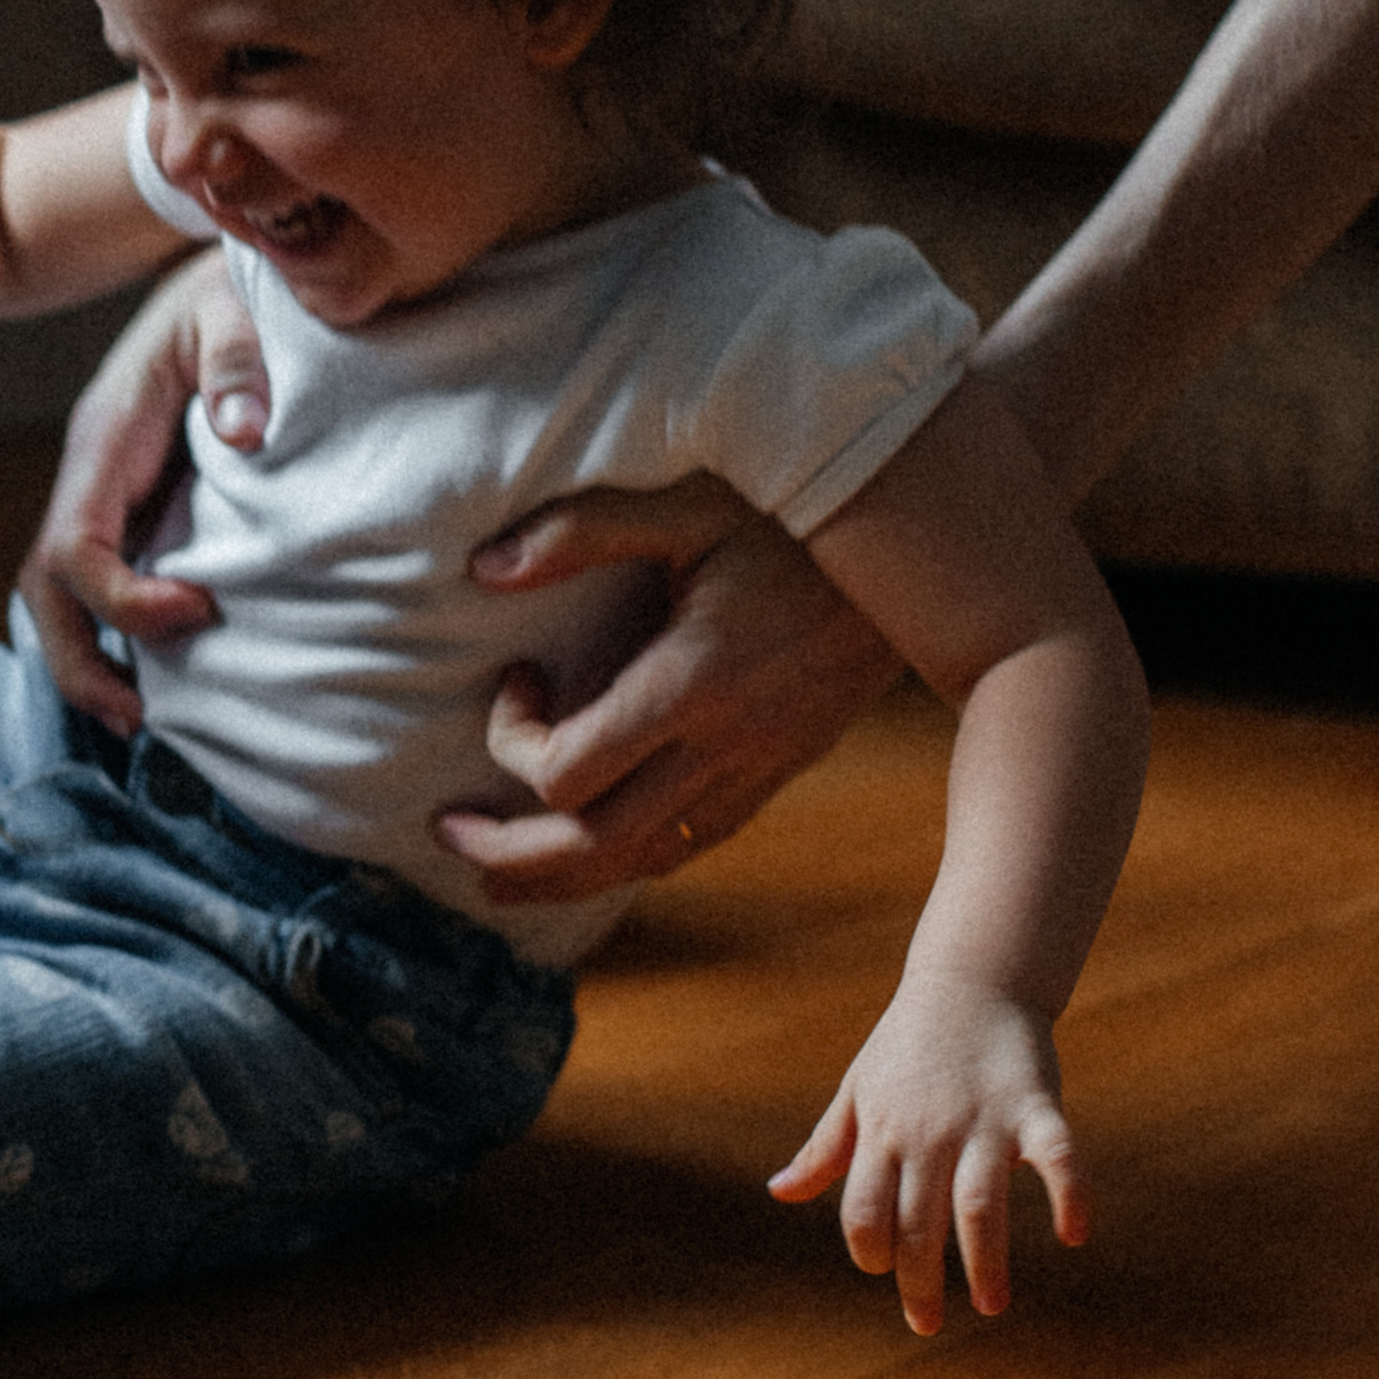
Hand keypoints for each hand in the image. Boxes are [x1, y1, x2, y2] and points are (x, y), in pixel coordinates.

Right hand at [18, 247, 268, 733]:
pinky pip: (106, 581)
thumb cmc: (230, 293)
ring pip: (63, 594)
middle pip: (45, 586)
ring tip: (149, 716)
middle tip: (142, 718)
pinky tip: (174, 670)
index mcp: (107, 435)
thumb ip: (238, 363)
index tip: (199, 612)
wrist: (218, 273)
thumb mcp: (234, 309)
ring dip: (93, 657)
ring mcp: (110, 493)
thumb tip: (246, 435)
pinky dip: (123, 632)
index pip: (76, 543)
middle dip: (80, 658)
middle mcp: (95, 473)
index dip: (123, 597)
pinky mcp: (139, 505)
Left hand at [433, 473, 895, 903]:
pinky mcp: (782, 771)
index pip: (571, 770)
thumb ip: (583, 529)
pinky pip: (695, 840)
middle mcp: (725, 746)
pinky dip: (635, 858)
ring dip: (566, 878)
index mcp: (692, 685)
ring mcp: (760, 768)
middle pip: (598, 846)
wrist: (930, 562)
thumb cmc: (801, 513)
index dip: (513, 744)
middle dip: (513, 855)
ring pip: (649, 859)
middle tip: (448, 836)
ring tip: (501, 877)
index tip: (515, 678)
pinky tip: (601, 850)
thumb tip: (484, 568)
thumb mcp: (689, 501)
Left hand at [770, 984, 1087, 1334]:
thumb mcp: (857, 1091)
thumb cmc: (906, 1044)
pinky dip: (1070, 1195)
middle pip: (917, 1224)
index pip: (862, 1211)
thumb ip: (825, 1148)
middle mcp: (928, 1133)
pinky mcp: (1035, 1106)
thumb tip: (780, 1193)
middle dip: (919, 1282)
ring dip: (985, 1262)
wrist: (969, 980)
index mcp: (882, 1132)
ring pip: (979, 1207)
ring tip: (992, 1305)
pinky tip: (1073, 1235)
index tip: (883, 1271)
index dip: (868, 1251)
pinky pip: (1056, 1157)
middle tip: (927, 1324)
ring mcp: (984, 1121)